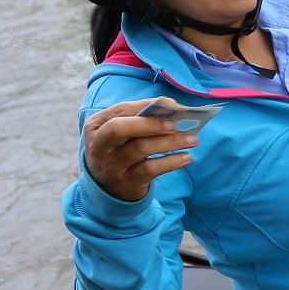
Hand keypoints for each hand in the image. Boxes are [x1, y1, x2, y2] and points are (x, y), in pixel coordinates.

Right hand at [82, 97, 196, 201]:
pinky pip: (151, 169)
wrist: (107, 185)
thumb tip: (170, 104)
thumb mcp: (119, 131)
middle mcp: (99, 146)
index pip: (120, 111)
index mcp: (96, 126)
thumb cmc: (118, 148)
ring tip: (192, 139)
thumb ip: (138, 116)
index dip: (144, 106)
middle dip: (149, 124)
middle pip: (120, 129)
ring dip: (169, 142)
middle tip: (176, 124)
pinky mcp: (128, 181)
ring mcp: (112, 165)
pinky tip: (186, 157)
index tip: (170, 105)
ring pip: (140, 149)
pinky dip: (171, 162)